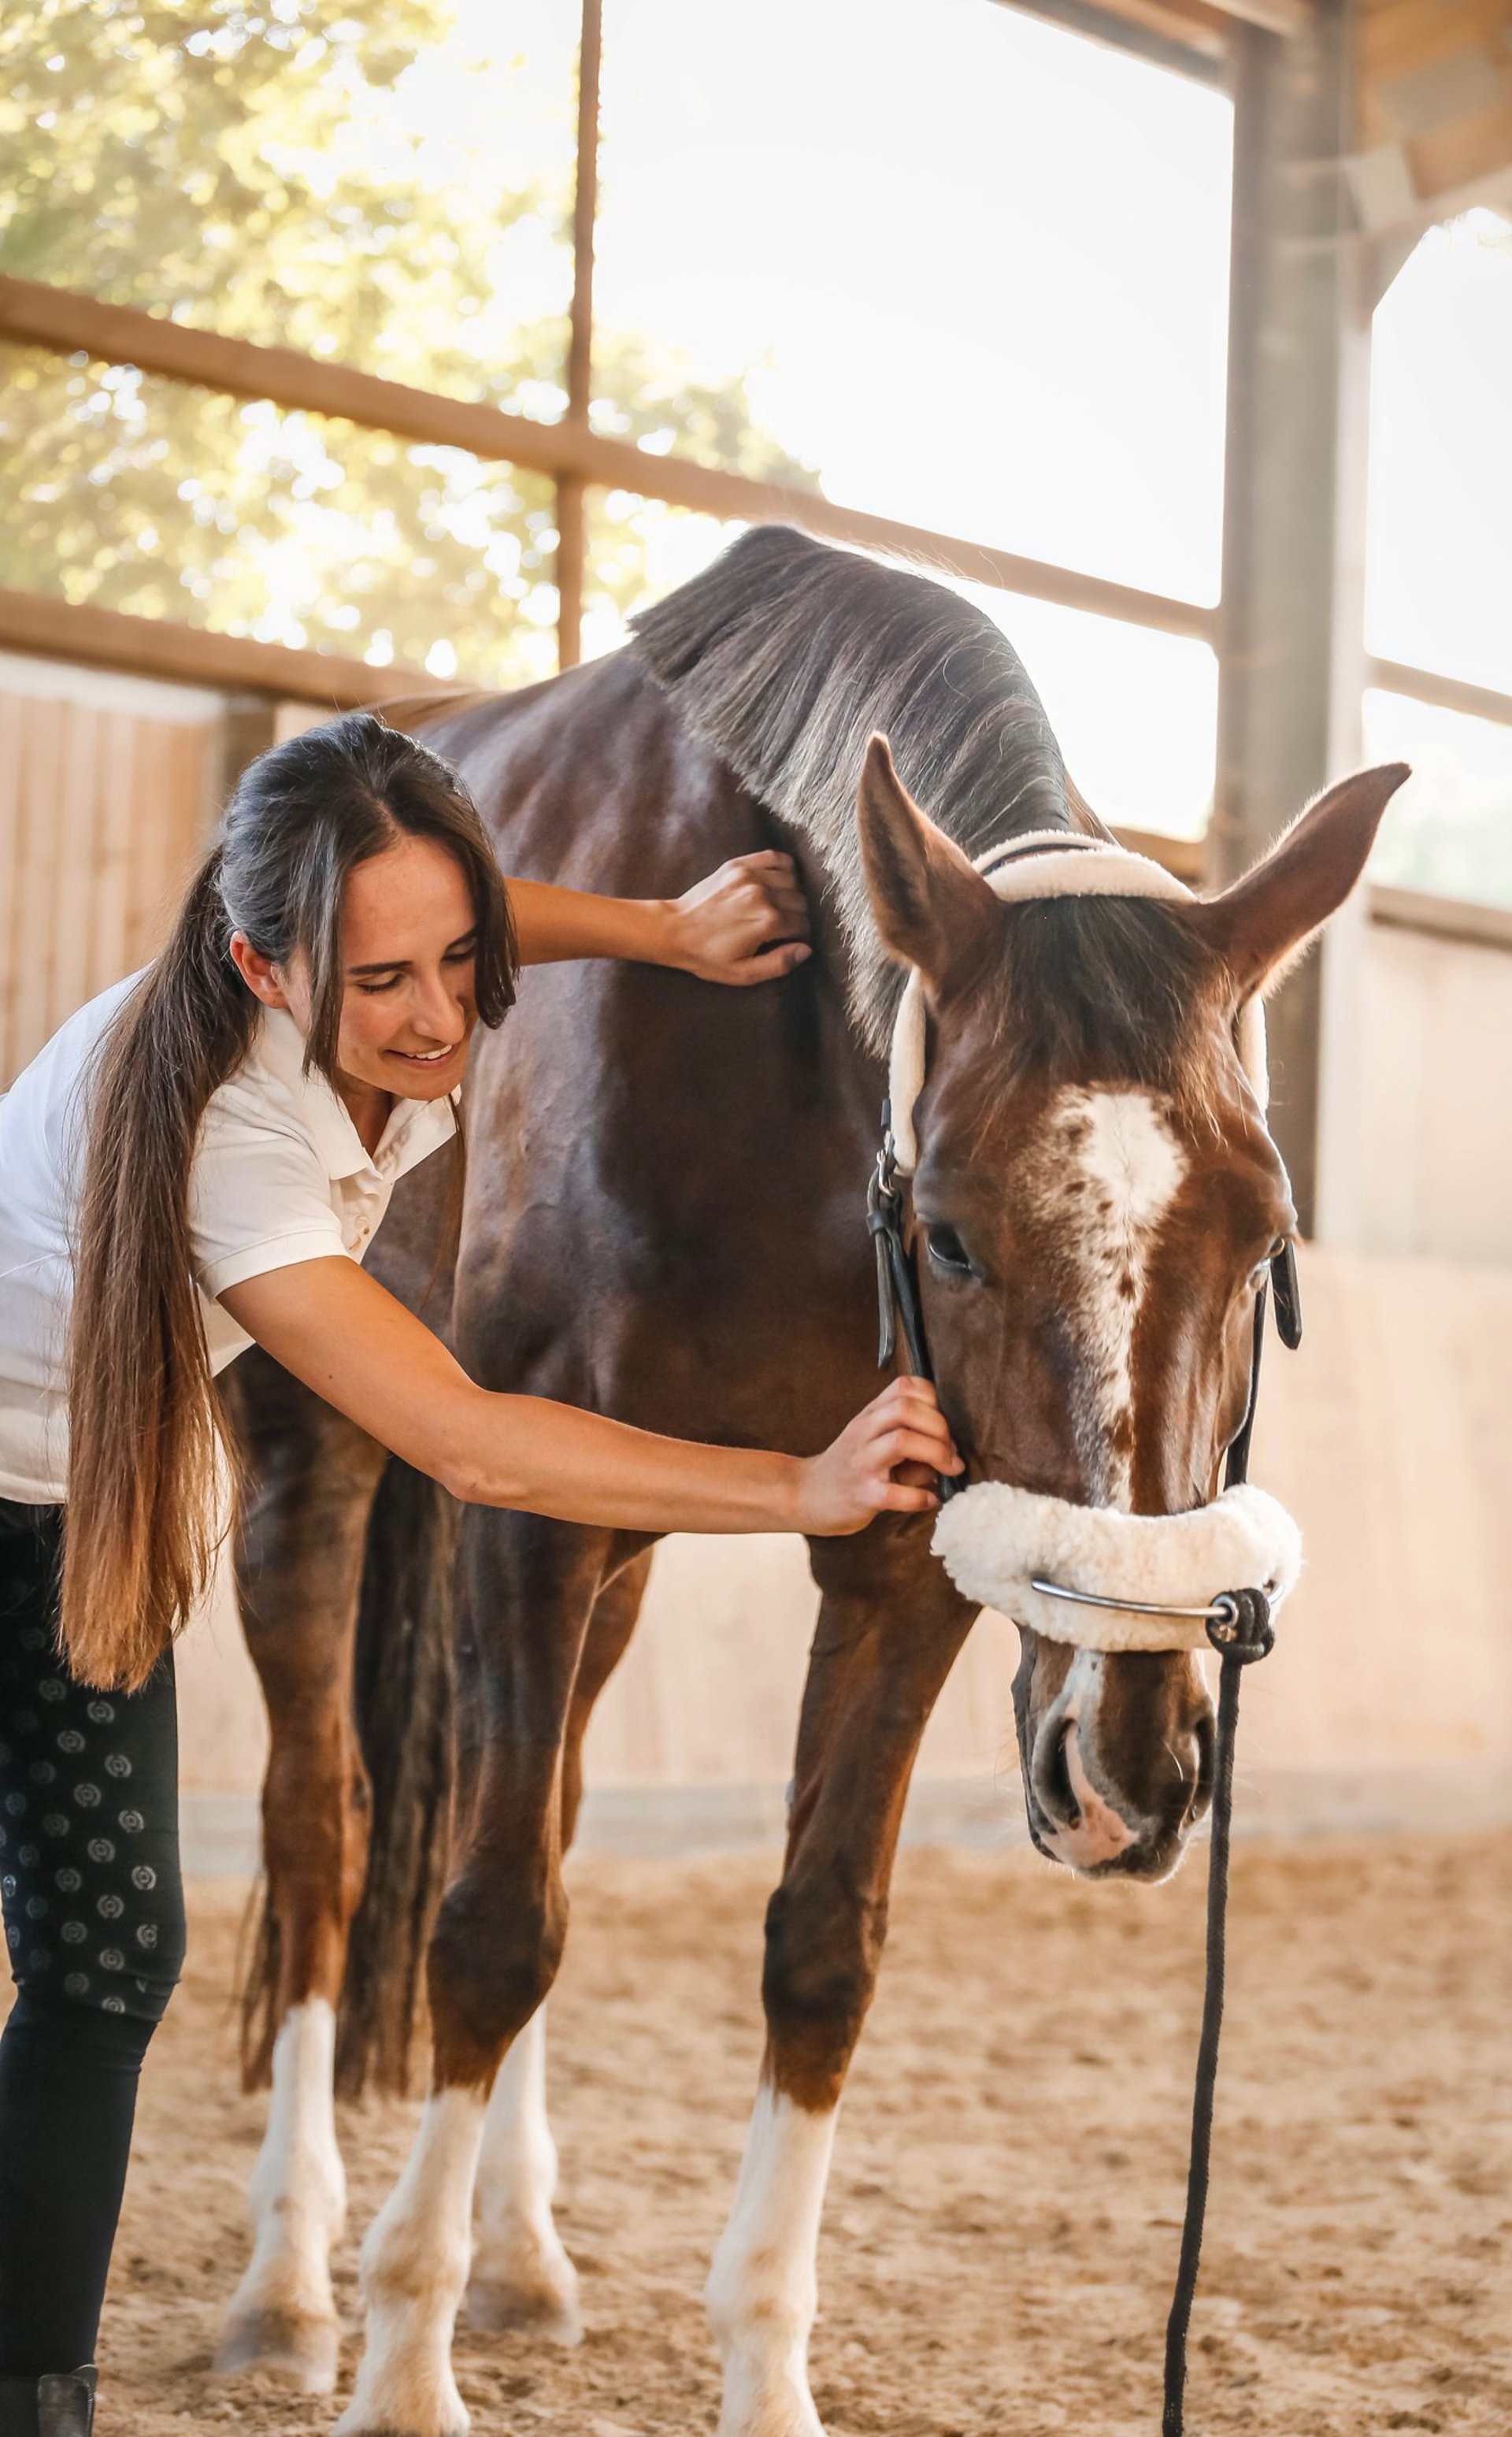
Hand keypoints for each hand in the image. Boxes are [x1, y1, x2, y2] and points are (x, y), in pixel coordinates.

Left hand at [663, 851, 811, 985]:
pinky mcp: (739, 865)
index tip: (787, 939)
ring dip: (790, 893)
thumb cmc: (707, 955)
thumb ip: (779, 964)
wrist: (674, 930)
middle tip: (781, 925)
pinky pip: (775, 857)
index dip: (798, 935)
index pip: (802, 924)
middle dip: (795, 915)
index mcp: (767, 922)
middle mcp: (763, 895)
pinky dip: (782, 867)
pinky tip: (775, 882)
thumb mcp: (743, 973)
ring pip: (792, 880)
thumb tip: (806, 949)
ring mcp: (750, 876)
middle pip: (800, 901)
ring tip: (777, 905)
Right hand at [795, 1378, 963, 1534]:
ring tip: (948, 1470)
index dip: (934, 1401)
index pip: (905, 1386)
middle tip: (952, 1453)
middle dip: (941, 1428)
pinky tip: (929, 1500)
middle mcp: (864, 1431)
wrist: (806, 1495)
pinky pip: (896, 1493)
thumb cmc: (850, 1468)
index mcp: (870, 1414)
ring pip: (902, 1440)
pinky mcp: (862, 1494)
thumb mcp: (874, 1440)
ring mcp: (861, 1462)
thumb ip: (910, 1438)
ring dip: (936, 1454)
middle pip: (907, 1408)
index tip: (945, 1425)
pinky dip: (921, 1497)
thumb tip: (952, 1450)